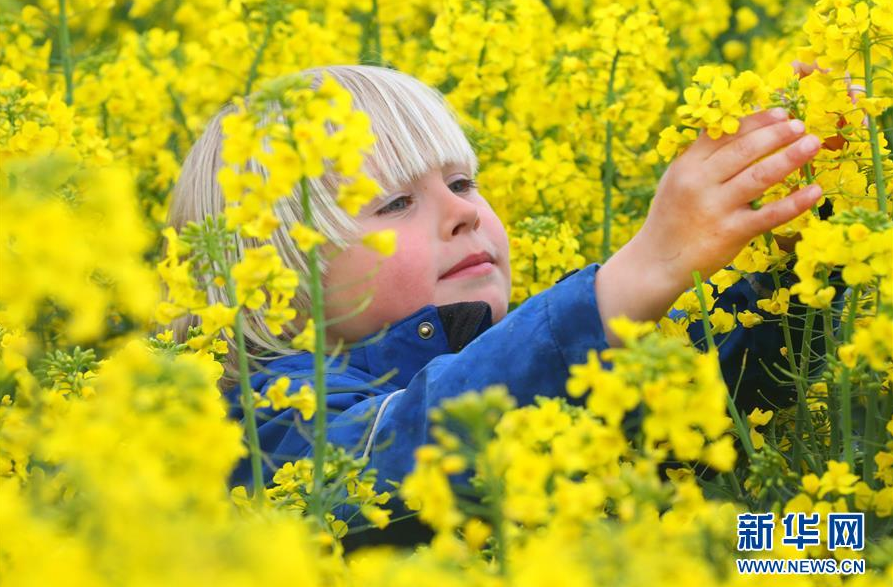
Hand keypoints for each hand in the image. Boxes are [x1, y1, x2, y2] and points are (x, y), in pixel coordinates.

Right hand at [642, 108, 821, 286]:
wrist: (656, 262)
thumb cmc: (672, 218)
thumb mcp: (676, 180)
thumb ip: (702, 158)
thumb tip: (740, 130)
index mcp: (686, 165)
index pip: (725, 134)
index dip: (756, 121)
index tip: (780, 113)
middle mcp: (699, 183)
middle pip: (744, 150)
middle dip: (776, 134)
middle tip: (801, 126)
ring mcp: (715, 208)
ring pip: (760, 177)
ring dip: (790, 157)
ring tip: (813, 144)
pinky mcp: (730, 233)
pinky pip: (769, 215)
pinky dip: (795, 202)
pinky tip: (815, 191)